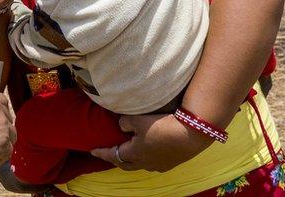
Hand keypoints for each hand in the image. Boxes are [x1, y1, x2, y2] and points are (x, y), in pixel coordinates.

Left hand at [90, 113, 210, 171]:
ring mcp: (159, 165)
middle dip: (116, 159)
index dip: (102, 152)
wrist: (191, 134)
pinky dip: (146, 157)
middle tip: (109, 154)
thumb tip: (122, 126)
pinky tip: (150, 151)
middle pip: (126, 164)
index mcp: (134, 154)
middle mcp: (145, 163)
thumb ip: (125, 122)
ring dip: (132, 159)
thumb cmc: (161, 126)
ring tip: (129, 151)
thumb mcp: (137, 119)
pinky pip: (153, 162)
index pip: (113, 155)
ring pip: (141, 164)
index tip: (92, 151)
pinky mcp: (172, 162)